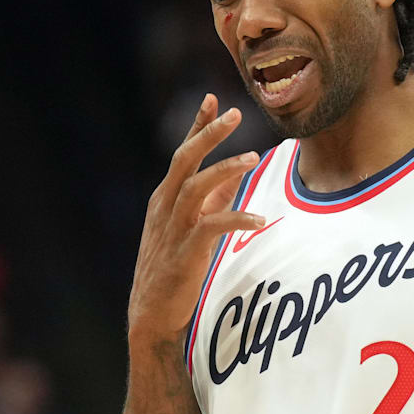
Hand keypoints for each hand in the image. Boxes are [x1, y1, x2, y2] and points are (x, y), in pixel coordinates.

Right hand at [127, 94, 265, 345]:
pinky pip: (212, 227)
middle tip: (235, 113)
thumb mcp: (192, 225)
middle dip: (208, 134)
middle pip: (184, 160)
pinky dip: (236, 219)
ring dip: (225, 169)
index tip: (213, 99)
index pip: (182, 153)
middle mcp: (164, 206)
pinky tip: (260, 219)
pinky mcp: (185, 252)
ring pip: (195, 187)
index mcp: (164, 197)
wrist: (152, 313)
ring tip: (253, 157)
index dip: (197, 125)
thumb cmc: (174, 267)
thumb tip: (240, 172)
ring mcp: (172, 228)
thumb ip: (214, 199)